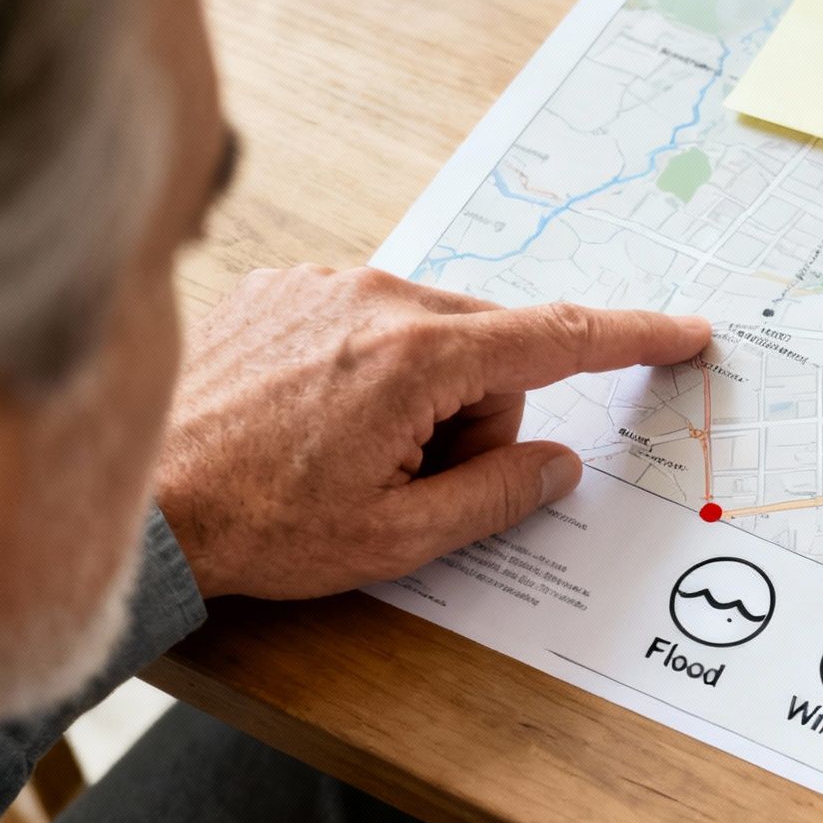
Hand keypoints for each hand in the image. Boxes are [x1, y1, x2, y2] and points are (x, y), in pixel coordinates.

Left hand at [156, 265, 708, 598]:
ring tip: (348, 458)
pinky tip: (313, 425)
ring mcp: (323, 284)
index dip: (633, 337)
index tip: (684, 332)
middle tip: (414, 483)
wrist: (138, 499)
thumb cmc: (259, 525)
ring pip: (432, 336)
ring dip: (422, 398)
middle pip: (492, 348)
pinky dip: (370, 373)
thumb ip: (499, 495)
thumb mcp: (401, 537)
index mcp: (417, 357)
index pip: (558, 336)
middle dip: (478, 417)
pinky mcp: (283, 288)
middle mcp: (374, 297)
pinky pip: (372, 322)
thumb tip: (555, 464)